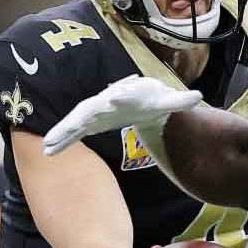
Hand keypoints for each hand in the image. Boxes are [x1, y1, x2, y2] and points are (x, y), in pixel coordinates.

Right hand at [43, 75, 202, 155]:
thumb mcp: (168, 100)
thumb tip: (198, 96)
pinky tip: (50, 152)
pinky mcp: (91, 123)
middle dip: (78, 119)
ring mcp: (97, 112)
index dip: (119, 97)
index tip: (112, 100)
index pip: (123, 95)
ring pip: (77, 121)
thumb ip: (181, 101)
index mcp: (128, 95)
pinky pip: (75, 131)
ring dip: (64, 132)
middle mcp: (108, 101)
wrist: (142, 100)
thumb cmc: (154, 98)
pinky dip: (64, 139)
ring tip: (49, 147)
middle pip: (91, 109)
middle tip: (66, 129)